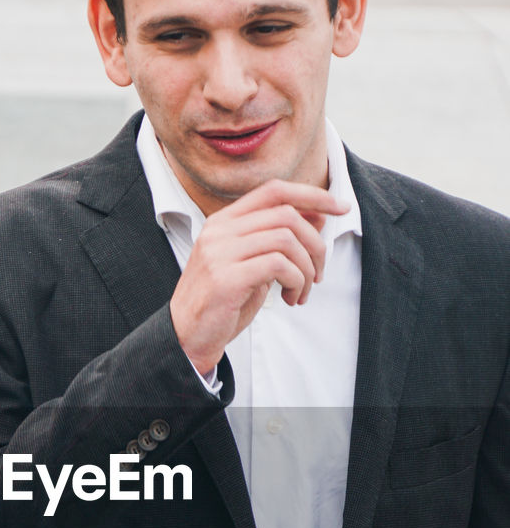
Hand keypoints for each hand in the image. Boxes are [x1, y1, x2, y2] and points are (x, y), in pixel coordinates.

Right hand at [169, 179, 349, 374]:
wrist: (186, 337)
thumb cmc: (222, 303)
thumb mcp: (254, 264)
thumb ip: (279, 239)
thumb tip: (318, 216)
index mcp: (224, 221)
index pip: (274, 190)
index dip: (312, 195)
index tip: (341, 207)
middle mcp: (220, 230)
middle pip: (286, 214)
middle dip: (315, 244)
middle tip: (319, 272)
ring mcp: (220, 252)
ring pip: (286, 239)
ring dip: (306, 268)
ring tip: (302, 291)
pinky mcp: (226, 277)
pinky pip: (279, 265)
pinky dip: (296, 281)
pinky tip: (290, 298)